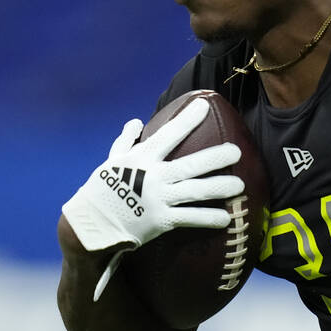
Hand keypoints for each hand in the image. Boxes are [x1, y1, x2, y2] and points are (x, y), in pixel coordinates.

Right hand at [61, 98, 244, 252]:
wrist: (90, 225)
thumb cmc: (101, 190)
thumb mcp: (111, 161)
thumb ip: (126, 141)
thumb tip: (135, 121)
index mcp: (142, 158)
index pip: (169, 134)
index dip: (188, 119)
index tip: (205, 105)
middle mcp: (153, 177)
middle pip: (191, 164)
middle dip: (216, 157)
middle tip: (236, 151)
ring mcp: (159, 199)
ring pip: (196, 191)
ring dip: (219, 187)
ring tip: (240, 185)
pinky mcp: (161, 221)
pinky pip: (190, 218)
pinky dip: (208, 219)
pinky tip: (226, 219)